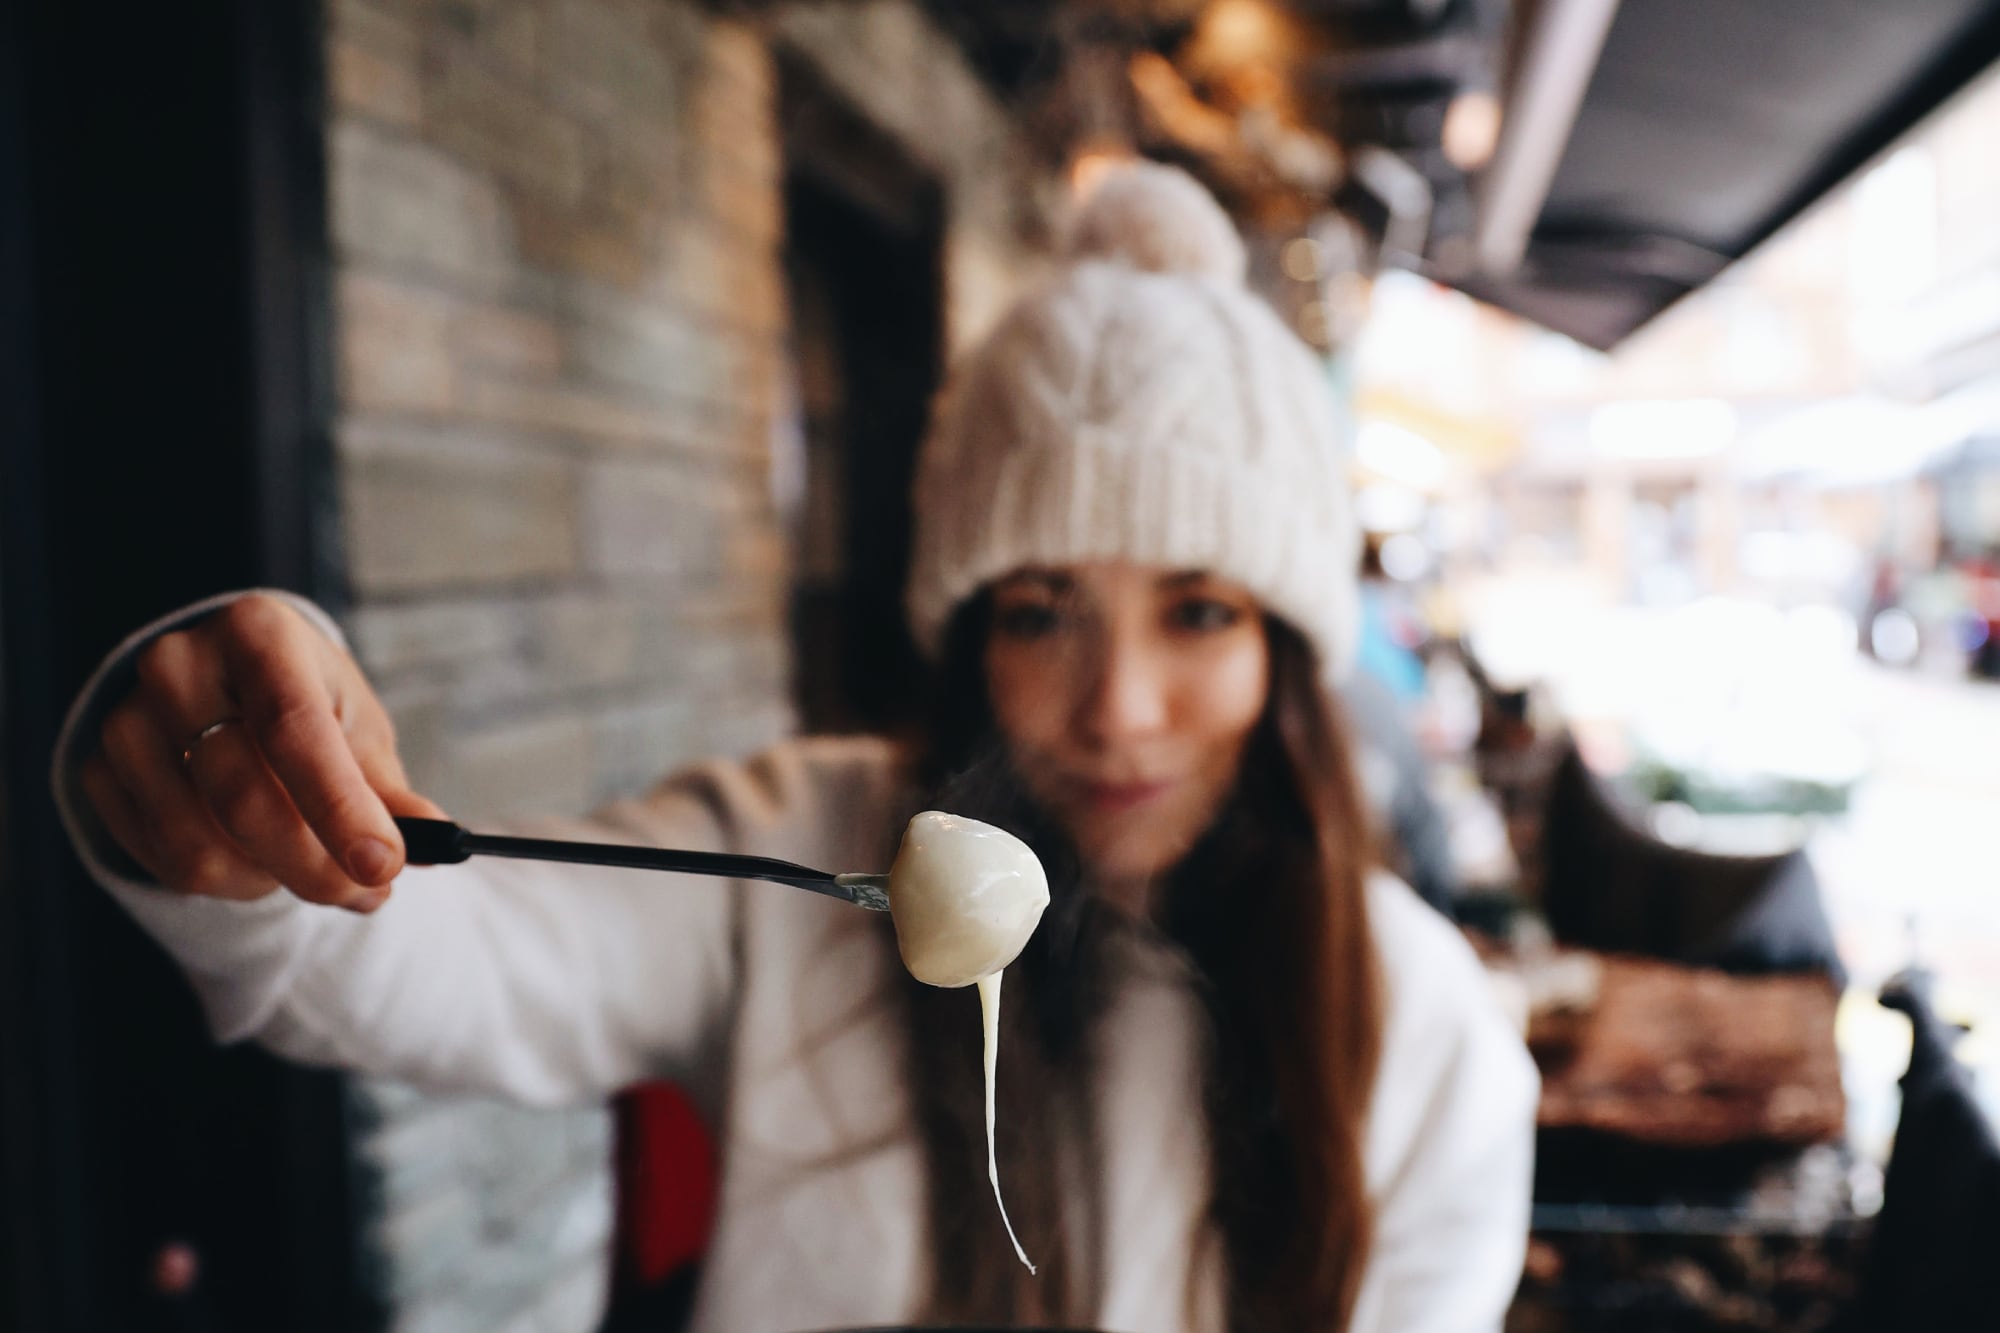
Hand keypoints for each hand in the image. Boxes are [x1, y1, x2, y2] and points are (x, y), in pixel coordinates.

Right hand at [80, 593, 444, 911]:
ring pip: (199, 845)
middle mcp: (179, 666)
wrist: (226, 690)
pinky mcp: (98, 771)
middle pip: (243, 797)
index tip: (383, 865)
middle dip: (316, 866)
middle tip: (368, 891)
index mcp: (258, 634)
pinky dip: (228, 882)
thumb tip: (435, 838)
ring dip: (272, 880)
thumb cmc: (307, 705)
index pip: (294, 728)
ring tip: (311, 866)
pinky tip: (257, 859)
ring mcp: (126, 719)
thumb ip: (390, 789)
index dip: (340, 807)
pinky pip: (165, 863)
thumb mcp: (357, 730)